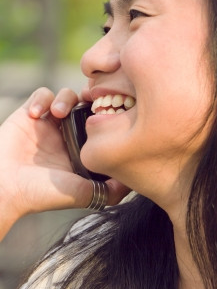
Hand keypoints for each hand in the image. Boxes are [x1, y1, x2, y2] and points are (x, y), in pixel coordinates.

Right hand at [0, 87, 129, 239]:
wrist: (5, 188)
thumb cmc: (42, 193)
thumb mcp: (84, 193)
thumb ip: (110, 190)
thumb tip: (132, 181)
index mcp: (80, 148)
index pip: (101, 123)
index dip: (107, 113)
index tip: (110, 113)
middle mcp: (66, 134)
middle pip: (86, 104)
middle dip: (90, 99)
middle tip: (90, 102)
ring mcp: (48, 124)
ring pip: (66, 96)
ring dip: (66, 99)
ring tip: (59, 113)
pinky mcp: (29, 116)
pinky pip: (41, 95)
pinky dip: (42, 99)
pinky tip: (36, 114)